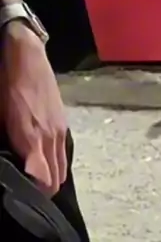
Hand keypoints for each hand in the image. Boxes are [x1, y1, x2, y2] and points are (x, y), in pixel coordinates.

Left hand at [0, 21, 67, 195]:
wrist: (26, 55)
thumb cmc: (6, 85)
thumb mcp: (0, 117)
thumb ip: (8, 145)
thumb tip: (11, 167)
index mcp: (33, 138)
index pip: (44, 181)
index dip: (34, 195)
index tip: (22, 196)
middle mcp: (51, 137)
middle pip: (56, 181)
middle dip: (42, 191)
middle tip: (25, 189)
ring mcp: (60, 129)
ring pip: (62, 168)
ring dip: (50, 177)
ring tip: (32, 176)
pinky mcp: (63, 121)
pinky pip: (63, 153)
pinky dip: (54, 162)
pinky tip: (40, 157)